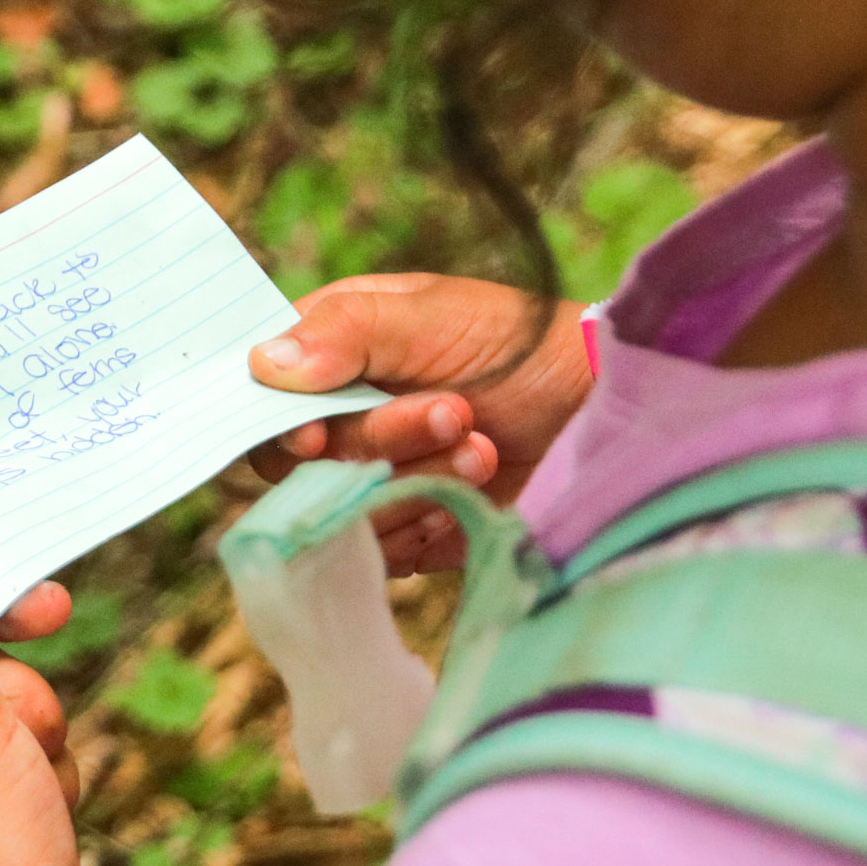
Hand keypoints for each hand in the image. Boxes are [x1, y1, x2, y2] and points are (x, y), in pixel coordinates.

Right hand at [247, 274, 593, 575]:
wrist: (601, 415)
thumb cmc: (521, 346)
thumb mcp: (432, 317)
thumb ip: (347, 332)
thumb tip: (264, 365)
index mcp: (336, 346)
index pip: (266, 391)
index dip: (280, 420)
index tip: (316, 435)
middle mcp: (343, 411)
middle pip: (300, 457)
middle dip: (380, 440)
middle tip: (453, 412)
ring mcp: (372, 472)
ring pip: (338, 504)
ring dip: (416, 477)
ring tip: (482, 447)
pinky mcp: (402, 524)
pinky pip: (375, 547)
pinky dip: (423, 522)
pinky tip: (472, 489)